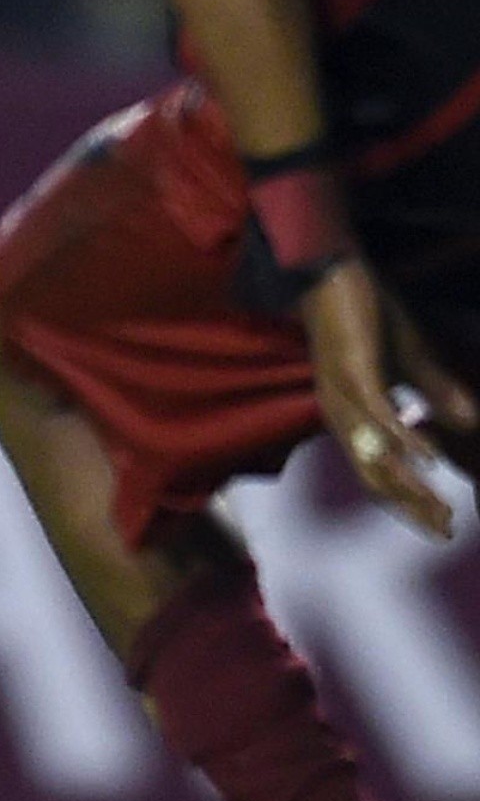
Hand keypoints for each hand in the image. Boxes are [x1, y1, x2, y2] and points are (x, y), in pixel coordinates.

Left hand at [299, 257, 475, 537]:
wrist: (334, 272)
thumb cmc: (367, 315)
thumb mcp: (408, 359)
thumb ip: (434, 392)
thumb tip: (468, 422)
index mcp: (348, 413)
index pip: (376, 472)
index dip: (408, 503)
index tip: (440, 525)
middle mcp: (339, 412)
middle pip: (374, 475)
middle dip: (412, 506)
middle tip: (445, 528)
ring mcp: (344, 393)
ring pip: (374, 454)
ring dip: (410, 484)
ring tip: (441, 507)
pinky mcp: (353, 372)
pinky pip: (379, 416)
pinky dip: (404, 440)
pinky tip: (429, 457)